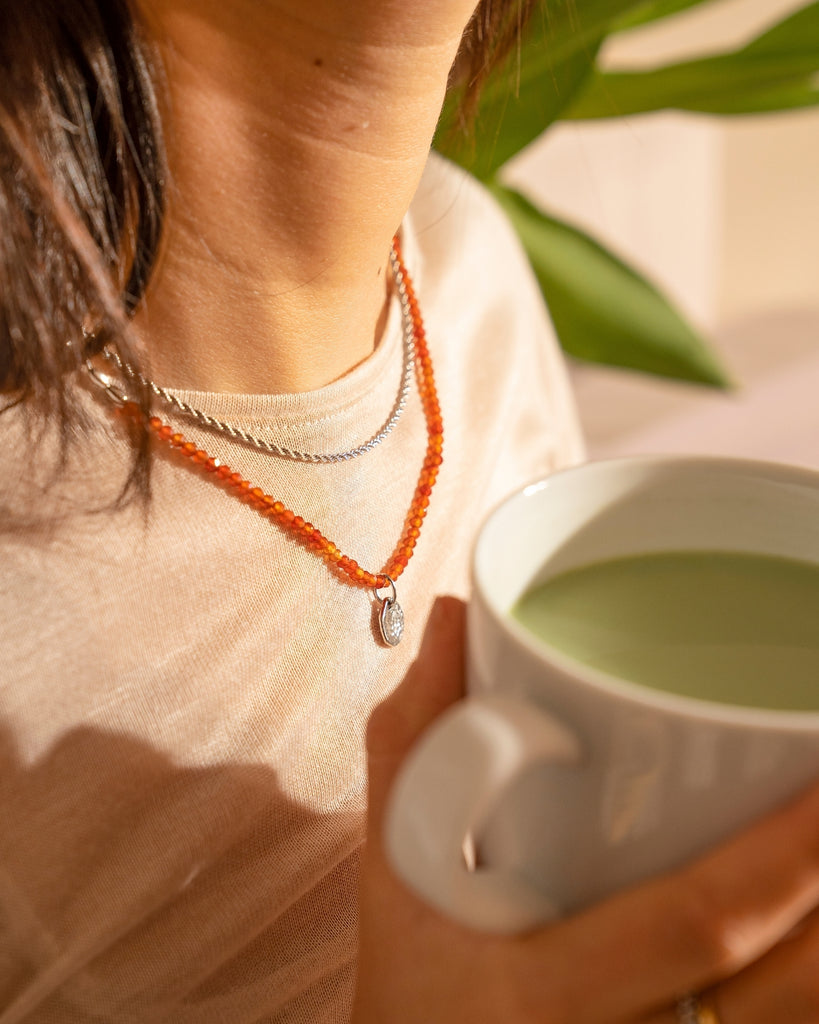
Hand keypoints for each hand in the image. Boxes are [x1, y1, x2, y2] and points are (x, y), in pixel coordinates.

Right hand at [352, 597, 818, 1022]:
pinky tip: (801, 927)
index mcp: (547, 996)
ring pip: (796, 1023)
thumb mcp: (397, 868)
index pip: (700, 918)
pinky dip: (803, 983)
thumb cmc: (408, 995)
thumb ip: (418, 742)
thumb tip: (458, 621)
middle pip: (790, 991)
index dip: (788, 851)